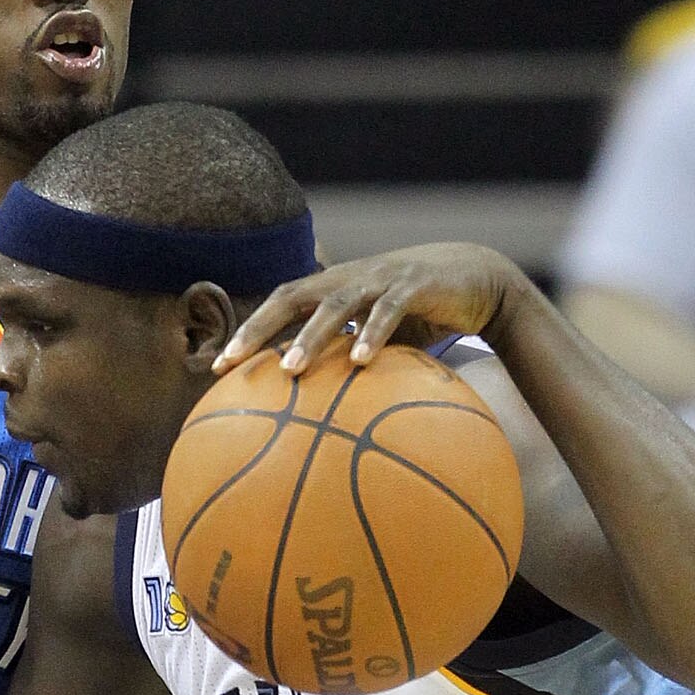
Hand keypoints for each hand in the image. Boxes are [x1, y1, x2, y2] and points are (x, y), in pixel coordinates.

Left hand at [216, 244, 525, 377]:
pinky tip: (361, 362)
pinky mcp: (415, 284)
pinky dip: (373, 334)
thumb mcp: (376, 338)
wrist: (476, 278)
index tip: (218, 369)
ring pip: (335, 304)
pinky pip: (389, 310)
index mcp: (333, 289)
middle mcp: (348, 278)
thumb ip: (345, 364)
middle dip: (258, 329)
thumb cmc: (419, 315)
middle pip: (292, 298)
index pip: (280, 306)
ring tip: (290, 370)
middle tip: (232, 363)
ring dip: (310, 337)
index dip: (248, 331)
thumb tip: (314, 416)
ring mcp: (380, 278)